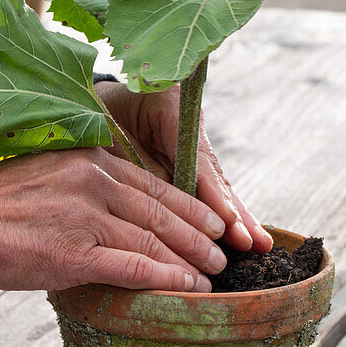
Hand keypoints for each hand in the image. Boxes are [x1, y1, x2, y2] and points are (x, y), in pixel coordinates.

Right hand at [0, 148, 233, 292]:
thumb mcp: (44, 178)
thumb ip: (81, 188)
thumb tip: (109, 212)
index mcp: (87, 159)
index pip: (151, 182)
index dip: (186, 203)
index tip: (208, 218)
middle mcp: (93, 181)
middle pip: (162, 209)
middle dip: (197, 232)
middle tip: (221, 249)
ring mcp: (86, 216)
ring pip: (155, 238)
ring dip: (190, 259)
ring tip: (211, 274)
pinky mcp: (75, 253)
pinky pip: (135, 267)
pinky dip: (167, 279)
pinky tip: (186, 288)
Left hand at [94, 82, 272, 253]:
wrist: (86, 103)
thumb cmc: (95, 123)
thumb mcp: (114, 146)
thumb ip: (145, 175)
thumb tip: (175, 214)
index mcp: (170, 104)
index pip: (196, 157)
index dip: (211, 194)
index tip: (227, 223)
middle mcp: (190, 120)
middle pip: (213, 172)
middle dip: (233, 211)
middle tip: (255, 242)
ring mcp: (194, 138)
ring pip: (214, 182)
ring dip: (235, 215)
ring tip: (259, 242)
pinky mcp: (189, 156)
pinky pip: (204, 186)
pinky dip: (219, 210)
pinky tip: (241, 232)